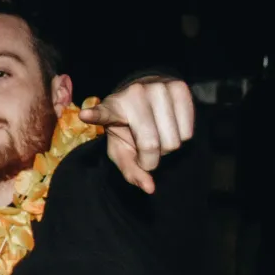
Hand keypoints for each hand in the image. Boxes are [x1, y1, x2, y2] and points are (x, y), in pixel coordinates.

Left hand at [80, 78, 195, 193]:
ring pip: (174, 140)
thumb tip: (150, 188)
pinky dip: (181, 138)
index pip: (104, 113)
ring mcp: (159, 87)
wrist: (148, 97)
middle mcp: (134, 94)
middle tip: (145, 150)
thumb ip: (131, 170)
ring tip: (157, 135)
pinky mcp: (180, 87)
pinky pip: (188, 131)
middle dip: (151, 158)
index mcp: (112, 108)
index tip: (85, 115)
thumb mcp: (121, 148)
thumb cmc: (130, 127)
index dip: (95, 115)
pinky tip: (170, 127)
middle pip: (152, 145)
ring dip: (167, 148)